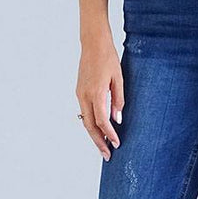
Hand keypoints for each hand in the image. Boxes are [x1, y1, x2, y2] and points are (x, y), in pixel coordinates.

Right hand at [75, 37, 124, 160]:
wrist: (93, 43)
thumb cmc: (108, 57)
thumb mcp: (118, 78)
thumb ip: (118, 99)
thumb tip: (117, 119)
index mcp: (96, 92)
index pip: (101, 121)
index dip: (109, 134)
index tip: (117, 143)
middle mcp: (84, 95)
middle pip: (90, 126)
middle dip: (98, 142)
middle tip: (107, 155)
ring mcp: (80, 93)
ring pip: (85, 120)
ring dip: (94, 134)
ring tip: (104, 145)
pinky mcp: (79, 91)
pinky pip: (84, 111)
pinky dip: (91, 123)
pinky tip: (98, 128)